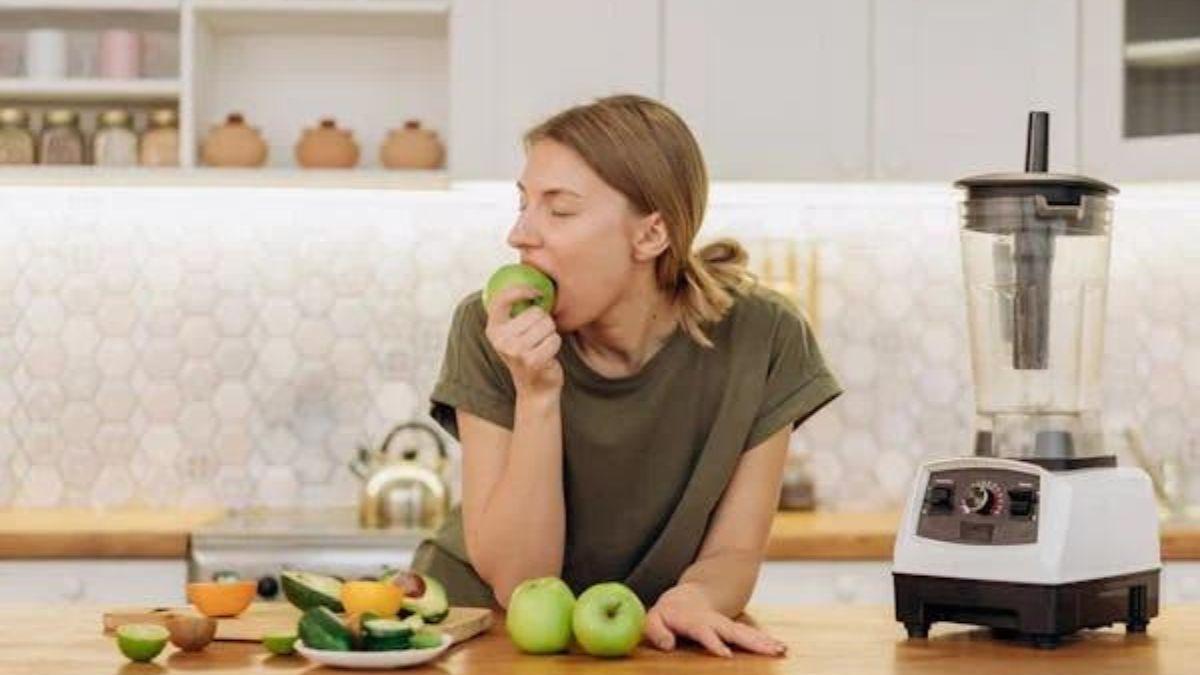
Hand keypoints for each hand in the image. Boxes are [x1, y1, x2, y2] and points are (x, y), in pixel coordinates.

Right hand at [484, 286, 562, 396]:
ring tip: (542, 346)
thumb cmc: (528, 354)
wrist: (536, 389)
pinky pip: (554, 339)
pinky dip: (556, 345)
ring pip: (547, 324)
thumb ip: (514, 311)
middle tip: (538, 338)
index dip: (521, 290)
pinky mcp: (531, 361)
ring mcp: (514, 351)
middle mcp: (500, 340)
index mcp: (493, 329)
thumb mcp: (514, 333)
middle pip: (536, 313)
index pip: (502, 299)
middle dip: (544, 322)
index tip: (537, 292)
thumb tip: (529, 276)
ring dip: (551, 334)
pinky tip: (548, 356)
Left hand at [643, 584, 786, 657]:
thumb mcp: (654, 618)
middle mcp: (714, 622)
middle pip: (733, 631)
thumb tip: (667, 646)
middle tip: (768, 650)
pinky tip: (780, 648)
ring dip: (762, 641)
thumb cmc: (670, 612)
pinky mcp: (734, 630)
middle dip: (750, 641)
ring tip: (780, 649)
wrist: (691, 597)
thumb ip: (656, 631)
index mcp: (693, 620)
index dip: (713, 642)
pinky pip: (751, 636)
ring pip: (745, 633)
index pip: (704, 632)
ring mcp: (726, 625)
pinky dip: (765, 641)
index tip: (725, 654)